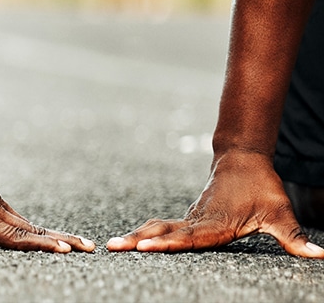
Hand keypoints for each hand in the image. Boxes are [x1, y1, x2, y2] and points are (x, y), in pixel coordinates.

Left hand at [0, 128, 93, 252]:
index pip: (12, 237)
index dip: (39, 245)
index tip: (66, 250)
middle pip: (29, 232)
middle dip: (58, 243)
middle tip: (89, 250)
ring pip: (28, 224)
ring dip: (53, 235)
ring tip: (81, 246)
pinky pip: (20, 218)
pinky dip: (37, 230)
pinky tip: (50, 237)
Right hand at [107, 150, 323, 256]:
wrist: (242, 159)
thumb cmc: (262, 188)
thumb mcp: (281, 213)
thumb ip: (295, 238)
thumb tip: (319, 256)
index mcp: (216, 223)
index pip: (188, 237)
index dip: (166, 244)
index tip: (144, 248)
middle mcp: (198, 221)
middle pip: (162, 233)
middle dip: (138, 242)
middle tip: (113, 247)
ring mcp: (190, 218)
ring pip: (157, 229)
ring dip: (134, 237)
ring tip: (112, 246)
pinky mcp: (187, 218)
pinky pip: (161, 227)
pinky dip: (142, 235)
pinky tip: (129, 242)